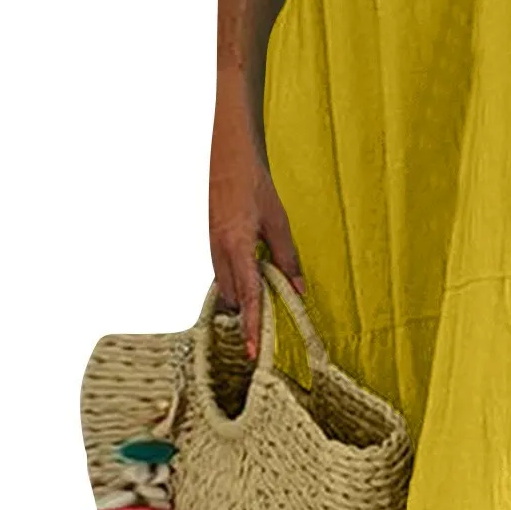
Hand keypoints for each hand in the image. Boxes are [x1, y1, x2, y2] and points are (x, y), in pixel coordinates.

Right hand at [208, 131, 305, 361]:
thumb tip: (298, 290)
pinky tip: (250, 287)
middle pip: (233, 298)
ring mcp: (212, 248)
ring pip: (225, 288)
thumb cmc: (254, 186)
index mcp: (236, 246)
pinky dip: (236, 286)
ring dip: (241, 302)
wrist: (228, 159)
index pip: (247, 295)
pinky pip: (222, 275)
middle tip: (263, 338)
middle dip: (246, 318)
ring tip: (260, 316)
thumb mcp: (278, 222)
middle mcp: (219, 252)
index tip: (253, 350)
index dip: (251, 324)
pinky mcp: (213, 244)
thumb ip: (287, 257)